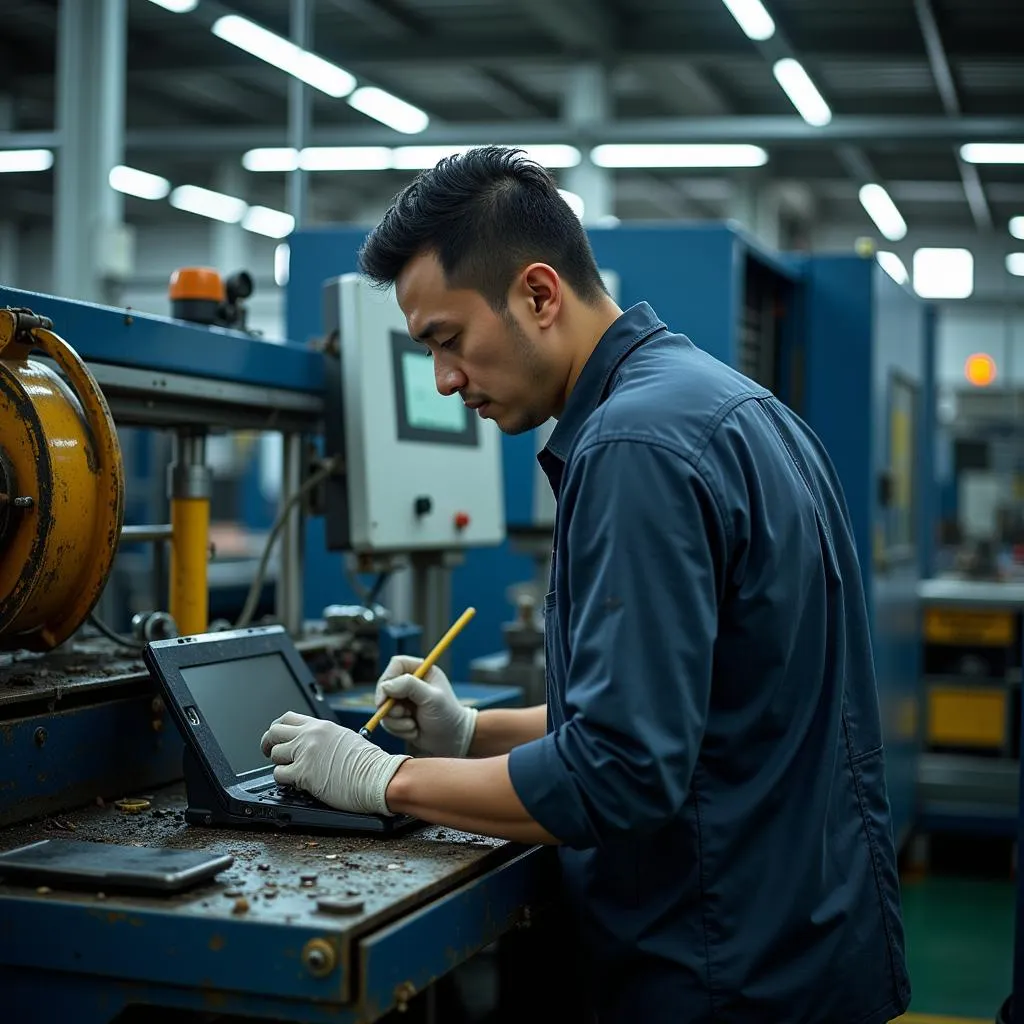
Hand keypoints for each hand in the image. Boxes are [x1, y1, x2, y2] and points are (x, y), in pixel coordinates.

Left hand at [260, 712, 409, 814]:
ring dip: (280, 764)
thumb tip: (311, 744)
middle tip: (272, 755)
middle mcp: (310, 736)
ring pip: (274, 754)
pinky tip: (297, 782)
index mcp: (321, 726)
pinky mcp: (303, 773)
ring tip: (292, 771)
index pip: (287, 718)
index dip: (278, 730)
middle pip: (274, 732)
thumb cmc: (369, 763)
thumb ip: (324, 737)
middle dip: (269, 745)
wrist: (377, 777)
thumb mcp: (345, 738)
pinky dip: (285, 779)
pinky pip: (279, 774)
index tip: (278, 739)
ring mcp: (305, 753)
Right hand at [373, 655, 477, 757]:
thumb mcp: (432, 698)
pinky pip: (387, 721)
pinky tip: (414, 731)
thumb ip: (410, 686)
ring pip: (383, 706)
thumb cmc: (447, 715)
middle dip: (390, 705)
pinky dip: (398, 729)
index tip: (384, 697)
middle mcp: (410, 683)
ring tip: (413, 725)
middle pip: (385, 685)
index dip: (387, 678)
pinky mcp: (399, 715)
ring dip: (396, 720)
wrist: (452, 740)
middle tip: (401, 714)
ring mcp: (403, 699)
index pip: (396, 664)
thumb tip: (386, 686)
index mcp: (422, 671)